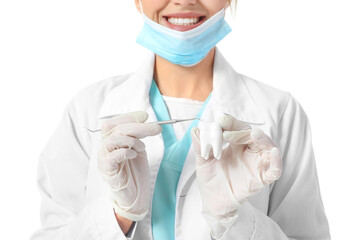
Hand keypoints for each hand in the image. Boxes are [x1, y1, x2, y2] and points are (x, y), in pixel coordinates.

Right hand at [97, 111, 161, 220]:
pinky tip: (134, 155)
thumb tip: (143, 117)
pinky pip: (112, 157)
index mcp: (111, 141)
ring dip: (131, 140)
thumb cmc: (136, 173)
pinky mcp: (107, 171)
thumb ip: (138, 134)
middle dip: (136, 126)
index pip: (113, 123)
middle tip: (156, 128)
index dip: (128, 117)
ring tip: (142, 147)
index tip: (145, 117)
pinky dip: (125, 152)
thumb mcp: (139, 148)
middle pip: (114, 128)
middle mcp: (105, 148)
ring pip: (112, 139)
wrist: (136, 196)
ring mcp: (104, 159)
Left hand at [191, 115, 281, 236]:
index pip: (239, 128)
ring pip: (268, 147)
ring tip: (254, 134)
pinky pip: (275, 170)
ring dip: (263, 139)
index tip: (220, 122)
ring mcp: (256, 164)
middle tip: (226, 134)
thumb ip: (200, 146)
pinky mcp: (262, 179)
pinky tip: (273, 153)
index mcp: (236, 145)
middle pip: (254, 134)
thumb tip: (194, 130)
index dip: (232, 123)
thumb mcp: (202, 162)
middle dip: (241, 130)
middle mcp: (248, 151)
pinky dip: (276, 161)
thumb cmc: (210, 180)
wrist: (213, 202)